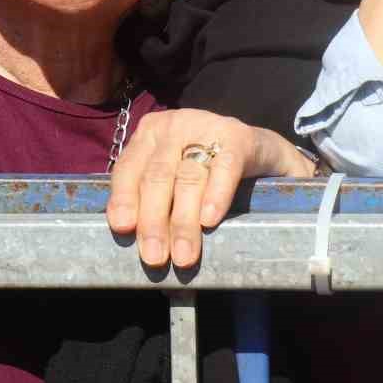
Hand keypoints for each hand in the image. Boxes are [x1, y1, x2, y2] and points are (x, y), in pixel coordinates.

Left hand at [106, 108, 313, 268]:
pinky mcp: (239, 137)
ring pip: (189, 178)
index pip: (129, 168)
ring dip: (183, 221)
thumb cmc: (206, 168)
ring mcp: (206, 127)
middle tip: (154, 257)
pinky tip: (209, 221)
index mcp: (150, 133)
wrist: (261, 150)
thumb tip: (132, 237)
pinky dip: (216, 195)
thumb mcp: (173, 174)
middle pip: (157, 176)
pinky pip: (225, 167)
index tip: (122, 228)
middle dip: (153, 220)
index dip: (124, 198)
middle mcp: (174, 126)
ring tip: (183, 256)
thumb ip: (152, 195)